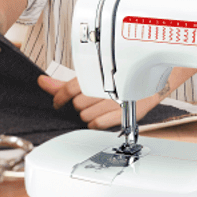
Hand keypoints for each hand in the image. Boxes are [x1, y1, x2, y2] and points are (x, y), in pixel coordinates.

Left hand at [38, 76, 159, 128]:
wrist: (154, 77)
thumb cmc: (123, 75)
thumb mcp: (93, 75)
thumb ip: (65, 83)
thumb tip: (42, 82)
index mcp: (99, 72)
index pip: (70, 88)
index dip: (60, 97)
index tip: (58, 102)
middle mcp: (107, 86)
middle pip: (77, 104)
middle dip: (81, 102)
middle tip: (93, 96)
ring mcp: (116, 100)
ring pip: (85, 116)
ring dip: (89, 113)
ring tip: (102, 104)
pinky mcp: (124, 113)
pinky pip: (97, 124)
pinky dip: (97, 122)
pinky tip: (103, 114)